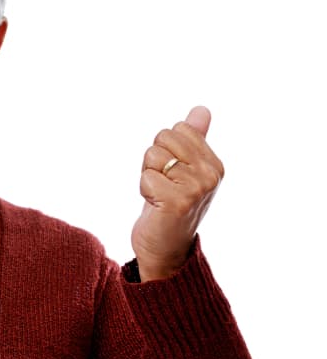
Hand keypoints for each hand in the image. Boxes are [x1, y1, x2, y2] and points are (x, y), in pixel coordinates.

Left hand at [131, 106, 223, 280]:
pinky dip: (144, 190)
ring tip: (159, 196)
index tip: (171, 174)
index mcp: (214, 164)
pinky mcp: (177, 201)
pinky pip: (146, 176)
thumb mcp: (185, 170)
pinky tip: (154, 206)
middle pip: (163, 138)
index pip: (177, 129)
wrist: (165, 249)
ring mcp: (196, 188)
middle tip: (162, 186)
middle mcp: (210, 174)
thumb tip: (201, 109)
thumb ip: (194, 139)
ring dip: (148, 176)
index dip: (164, 150)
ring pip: (152, 156)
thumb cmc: (170, 207)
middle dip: (154, 161)